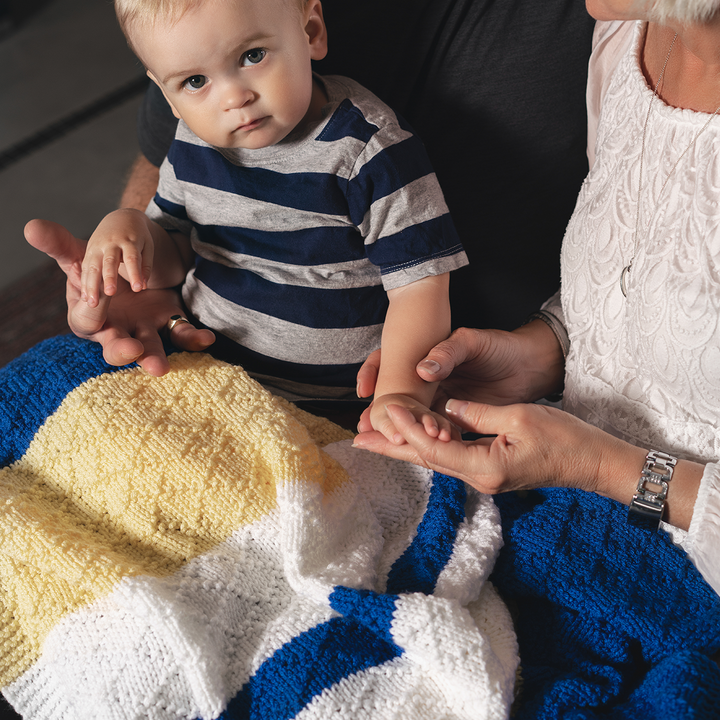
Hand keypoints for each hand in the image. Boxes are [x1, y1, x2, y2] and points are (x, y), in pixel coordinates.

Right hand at [24, 219, 214, 375]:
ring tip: (160, 368)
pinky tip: (206, 338)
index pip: (84, 319)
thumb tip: (31, 226)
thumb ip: (59, 245)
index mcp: (88, 316)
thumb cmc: (96, 270)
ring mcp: (144, 329)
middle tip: (131, 352)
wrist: (130, 270)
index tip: (98, 300)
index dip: (90, 311)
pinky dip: (193, 338)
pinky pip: (182, 334)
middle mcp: (116, 329)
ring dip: (155, 357)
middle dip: (122, 351)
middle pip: (116, 347)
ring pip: (151, 348)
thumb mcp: (79, 255)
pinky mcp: (168, 323)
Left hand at [354, 399, 617, 496]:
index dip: (407, 430)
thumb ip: (478, 414)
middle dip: (391, 449)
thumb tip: (447, 408)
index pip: (434, 449)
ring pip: (435, 460)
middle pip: (426, 460)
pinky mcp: (489, 470)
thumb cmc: (565, 438)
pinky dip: (428, 447)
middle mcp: (479, 478)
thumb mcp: (520, 417)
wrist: (593, 462)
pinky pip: (450, 458)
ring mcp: (483, 477)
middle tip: (358, 440)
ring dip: (405, 448)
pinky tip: (413, 439)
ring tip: (375, 439)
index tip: (385, 411)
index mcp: (485, 467)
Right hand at [356, 324, 563, 432]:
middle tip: (367, 426)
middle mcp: (427, 380)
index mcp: (425, 357)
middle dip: (380, 412)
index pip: (388, 363)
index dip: (372, 374)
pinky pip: (437, 429)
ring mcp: (440, 400)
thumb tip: (422, 369)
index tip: (365, 389)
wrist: (531, 366)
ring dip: (401, 428)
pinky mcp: (456, 418)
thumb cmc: (501, 346)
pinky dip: (429, 438)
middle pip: (395, 395)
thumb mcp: (472, 342)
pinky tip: (424, 446)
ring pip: (413, 416)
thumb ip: (447, 353)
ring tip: (390, 440)